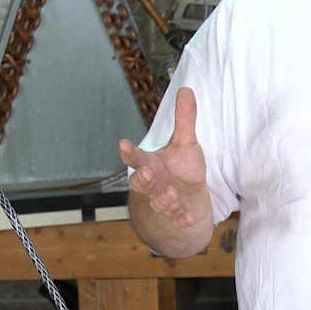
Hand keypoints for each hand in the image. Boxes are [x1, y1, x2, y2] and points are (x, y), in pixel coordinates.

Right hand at [117, 86, 209, 227]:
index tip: (122, 144)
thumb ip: (184, 119)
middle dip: (142, 178)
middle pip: (141, 182)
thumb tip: (186, 89)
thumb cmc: (181, 173)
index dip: (129, 152)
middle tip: (147, 172)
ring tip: (172, 194)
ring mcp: (164, 203)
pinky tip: (187, 218)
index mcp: (151, 164)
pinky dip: (181, 219)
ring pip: (158, 202)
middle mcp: (154, 184)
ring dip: (164, 199)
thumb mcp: (185, 144)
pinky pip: (177, 220)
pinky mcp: (178, 217)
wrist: (186, 207)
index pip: (136, 158)